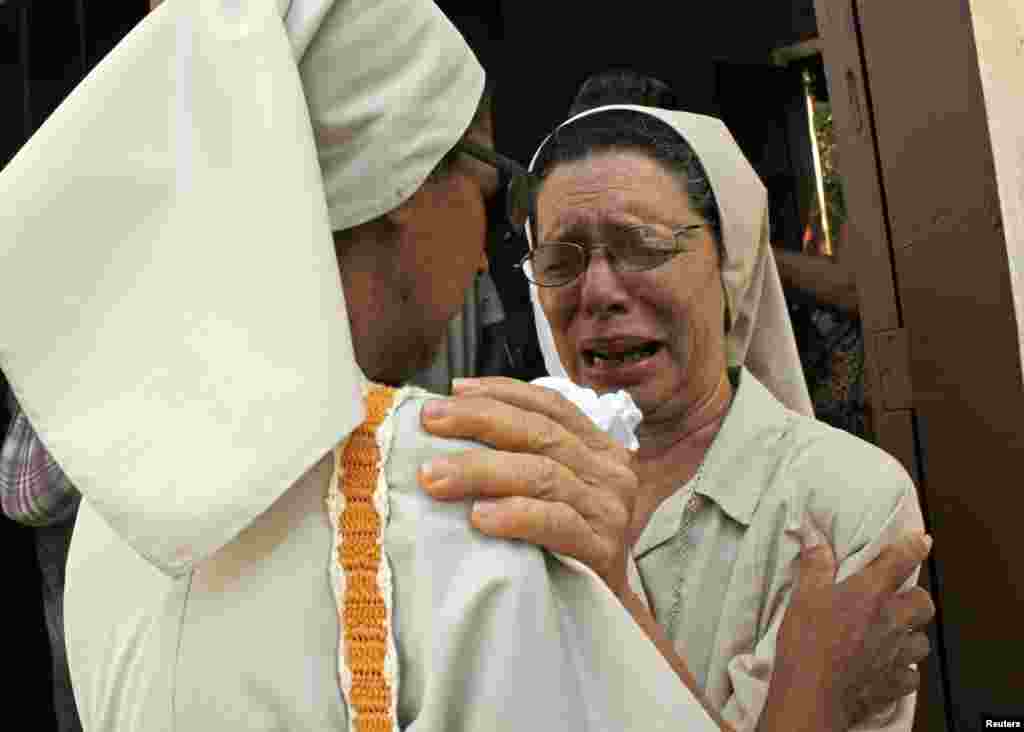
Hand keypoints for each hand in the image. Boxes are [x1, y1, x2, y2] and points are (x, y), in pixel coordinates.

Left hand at [417, 376, 637, 597]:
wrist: (602, 613)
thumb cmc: (563, 546)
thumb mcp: (553, 491)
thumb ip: (523, 456)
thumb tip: (451, 421)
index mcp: (599, 449)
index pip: (551, 406)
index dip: (503, 392)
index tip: (455, 390)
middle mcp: (610, 473)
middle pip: (541, 434)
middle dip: (480, 421)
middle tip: (430, 421)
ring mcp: (609, 511)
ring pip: (542, 474)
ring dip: (482, 470)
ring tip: (434, 477)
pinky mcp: (603, 550)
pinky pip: (555, 523)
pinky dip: (515, 515)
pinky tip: (479, 518)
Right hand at [767, 526, 934, 730]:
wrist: (812, 695)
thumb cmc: (806, 644)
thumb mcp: (803, 596)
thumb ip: (815, 564)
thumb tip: (816, 536)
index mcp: (870, 594)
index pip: (900, 561)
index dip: (913, 546)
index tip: (921, 540)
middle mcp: (892, 621)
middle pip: (924, 603)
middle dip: (916, 597)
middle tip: (900, 597)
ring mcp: (897, 653)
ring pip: (922, 640)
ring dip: (912, 634)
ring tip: (895, 633)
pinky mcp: (894, 682)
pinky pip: (910, 673)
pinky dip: (903, 668)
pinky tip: (889, 665)